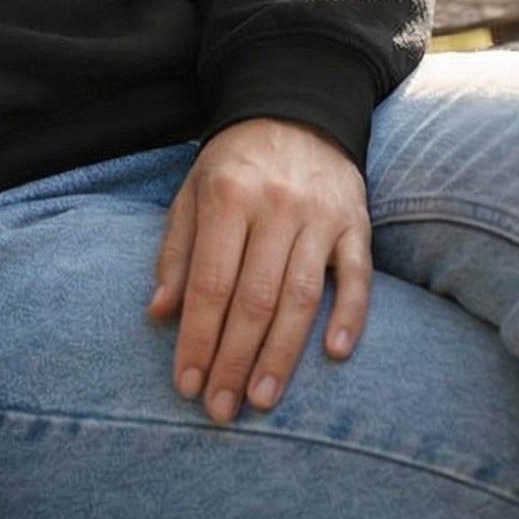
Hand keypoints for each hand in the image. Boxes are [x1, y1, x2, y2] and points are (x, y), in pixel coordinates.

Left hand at [148, 117, 370, 424]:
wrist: (295, 108)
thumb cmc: (235, 162)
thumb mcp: (192, 190)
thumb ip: (177, 251)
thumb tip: (160, 313)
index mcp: (227, 195)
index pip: (210, 282)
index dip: (198, 338)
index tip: (187, 384)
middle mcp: (275, 205)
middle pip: (254, 298)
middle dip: (234, 360)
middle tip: (220, 410)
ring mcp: (320, 215)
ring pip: (301, 296)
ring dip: (281, 355)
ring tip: (261, 401)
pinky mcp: (357, 223)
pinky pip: (358, 276)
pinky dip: (349, 315)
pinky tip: (335, 354)